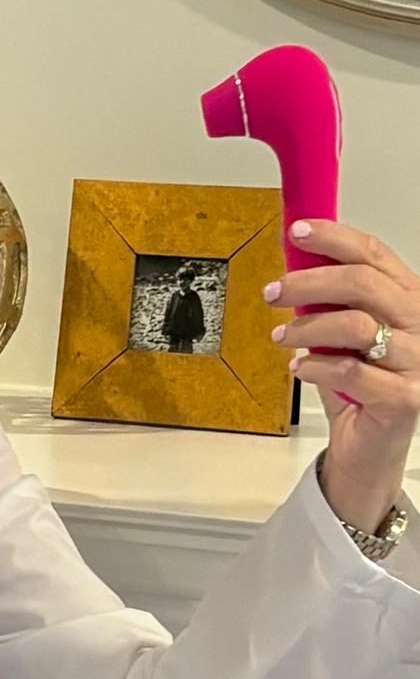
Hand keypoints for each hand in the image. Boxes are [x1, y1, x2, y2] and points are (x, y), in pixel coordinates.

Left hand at [266, 219, 419, 530]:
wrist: (369, 447)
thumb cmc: (357, 387)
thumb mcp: (340, 334)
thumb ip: (327, 300)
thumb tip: (293, 260)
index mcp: (407, 299)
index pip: (374, 254)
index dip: (334, 238)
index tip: (298, 231)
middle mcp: (419, 325)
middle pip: (363, 283)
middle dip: (308, 281)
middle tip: (273, 291)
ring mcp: (416, 362)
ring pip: (355, 325)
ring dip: (306, 327)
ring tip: (281, 336)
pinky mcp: (405, 399)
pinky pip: (351, 371)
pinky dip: (314, 366)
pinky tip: (299, 369)